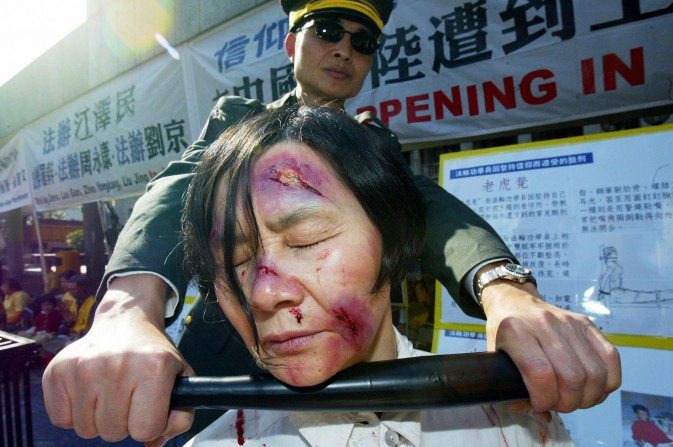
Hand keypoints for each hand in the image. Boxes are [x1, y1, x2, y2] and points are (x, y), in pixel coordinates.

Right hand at [42, 275, 193, 445]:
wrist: (125, 320)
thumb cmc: (153, 354)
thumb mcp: (180, 377)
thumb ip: (180, 416)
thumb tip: (154, 444)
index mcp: (154, 367)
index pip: (145, 430)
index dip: (149, 424)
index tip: (149, 407)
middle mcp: (117, 365)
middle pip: (113, 433)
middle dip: (123, 422)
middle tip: (129, 397)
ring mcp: (84, 367)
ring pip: (86, 430)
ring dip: (98, 419)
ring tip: (110, 393)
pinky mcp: (58, 369)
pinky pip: (61, 420)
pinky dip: (74, 413)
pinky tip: (90, 390)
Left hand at [481, 280, 620, 413]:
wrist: (515, 302)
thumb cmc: (504, 335)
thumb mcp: (494, 358)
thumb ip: (509, 389)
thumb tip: (538, 414)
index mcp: (515, 331)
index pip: (540, 373)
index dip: (544, 398)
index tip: (539, 403)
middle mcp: (544, 323)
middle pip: (572, 377)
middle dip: (568, 403)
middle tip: (558, 404)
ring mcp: (569, 322)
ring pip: (595, 372)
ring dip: (588, 397)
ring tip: (573, 398)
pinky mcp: (587, 324)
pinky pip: (611, 358)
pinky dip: (607, 383)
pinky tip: (591, 388)